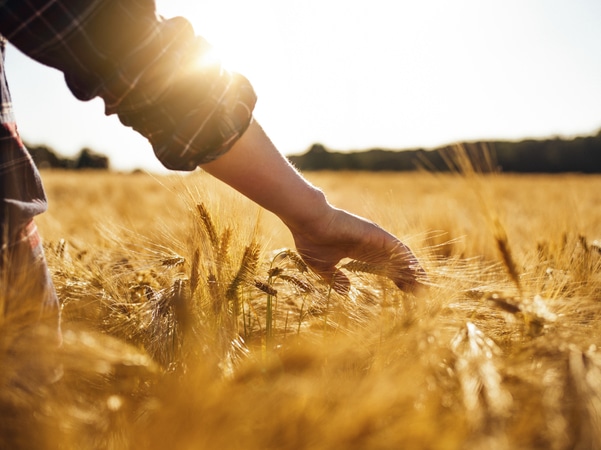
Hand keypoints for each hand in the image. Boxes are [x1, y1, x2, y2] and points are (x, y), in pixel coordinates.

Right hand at [289, 206, 426, 293]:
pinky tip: (417, 272)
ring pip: (400, 255)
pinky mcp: (376, 233)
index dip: (396, 279)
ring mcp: (374, 238)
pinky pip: (397, 248)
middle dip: (409, 277)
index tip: (406, 292)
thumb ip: (335, 279)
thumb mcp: (323, 267)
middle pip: (396, 263)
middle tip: (422, 293)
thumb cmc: (311, 240)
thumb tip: (347, 291)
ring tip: (424, 285)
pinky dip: (408, 260)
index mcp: (359, 252)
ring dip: (412, 270)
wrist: (308, 221)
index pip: (384, 267)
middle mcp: (370, 244)